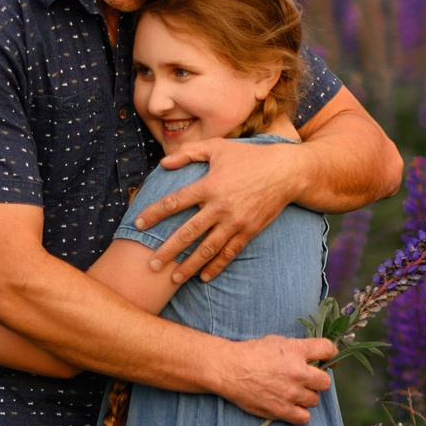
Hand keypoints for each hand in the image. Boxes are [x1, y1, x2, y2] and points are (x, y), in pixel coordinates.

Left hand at [134, 135, 305, 284]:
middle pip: (188, 232)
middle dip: (167, 250)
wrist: (287, 172)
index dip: (154, 213)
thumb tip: (164, 163)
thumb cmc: (249, 157)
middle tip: (151, 265)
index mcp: (209, 185)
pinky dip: (216, 266)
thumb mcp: (218, 147)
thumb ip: (189, 153)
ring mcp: (235, 221)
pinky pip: (229, 253)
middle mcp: (220, 206)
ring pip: (208, 248)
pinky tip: (203, 276)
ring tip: (174, 278)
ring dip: (189, 265)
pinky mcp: (249, 231)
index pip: (174, 202)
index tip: (138, 224)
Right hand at [212, 334, 336, 425]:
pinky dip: (300, 413)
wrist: (229, 369)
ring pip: (314, 400)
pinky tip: (291, 406)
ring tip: (293, 393)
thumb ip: (297, 348)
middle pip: (325, 382)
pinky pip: (304, 417)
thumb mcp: (276, 341)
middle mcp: (298, 372)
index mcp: (297, 351)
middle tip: (306, 380)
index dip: (330, 354)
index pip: (328, 350)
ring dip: (306, 397)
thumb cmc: (250, 353)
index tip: (326, 359)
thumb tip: (314, 355)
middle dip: (317, 380)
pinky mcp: (281, 409)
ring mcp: (291, 393)